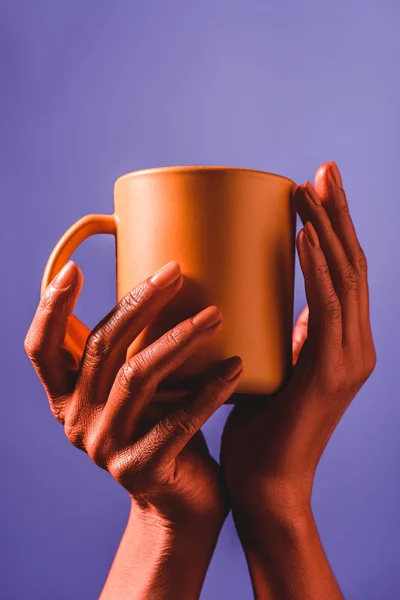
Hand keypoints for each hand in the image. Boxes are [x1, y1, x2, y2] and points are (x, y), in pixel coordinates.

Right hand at [25, 260, 243, 528]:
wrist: (182, 502)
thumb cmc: (164, 429)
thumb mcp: (137, 389)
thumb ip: (131, 352)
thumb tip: (161, 287)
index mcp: (67, 399)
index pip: (42, 350)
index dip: (50, 309)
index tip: (75, 269)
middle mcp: (76, 423)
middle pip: (102, 349)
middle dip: (139, 303)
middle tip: (175, 271)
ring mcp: (106, 448)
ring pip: (137, 377)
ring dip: (179, 339)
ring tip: (216, 315)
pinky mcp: (142, 469)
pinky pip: (179, 420)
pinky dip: (209, 390)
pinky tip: (235, 366)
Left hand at [222, 161, 376, 517]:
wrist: (266, 486)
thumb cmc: (258, 426)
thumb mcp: (274, 366)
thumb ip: (287, 335)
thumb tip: (276, 301)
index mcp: (343, 340)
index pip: (344, 271)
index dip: (334, 227)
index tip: (314, 188)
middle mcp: (356, 344)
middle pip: (352, 264)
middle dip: (338, 214)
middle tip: (322, 170)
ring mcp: (349, 358)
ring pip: (346, 279)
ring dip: (329, 229)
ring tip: (312, 188)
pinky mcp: (332, 373)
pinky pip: (328, 311)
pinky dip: (318, 270)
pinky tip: (306, 237)